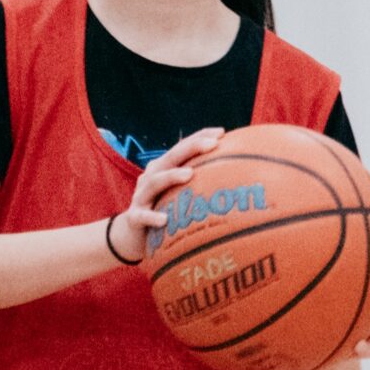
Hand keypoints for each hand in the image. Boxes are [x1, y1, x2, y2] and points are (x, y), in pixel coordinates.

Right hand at [106, 127, 222, 265]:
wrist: (132, 236)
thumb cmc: (164, 213)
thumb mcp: (179, 197)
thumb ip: (200, 186)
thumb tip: (236, 181)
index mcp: (163, 169)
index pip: (182, 148)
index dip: (200, 137)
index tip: (221, 132)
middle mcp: (151, 178)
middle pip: (170, 158)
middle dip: (191, 148)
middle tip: (212, 144)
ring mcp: (141, 197)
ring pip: (154, 182)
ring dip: (171, 176)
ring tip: (190, 174)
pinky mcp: (134, 218)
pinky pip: (142, 216)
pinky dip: (152, 217)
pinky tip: (164, 220)